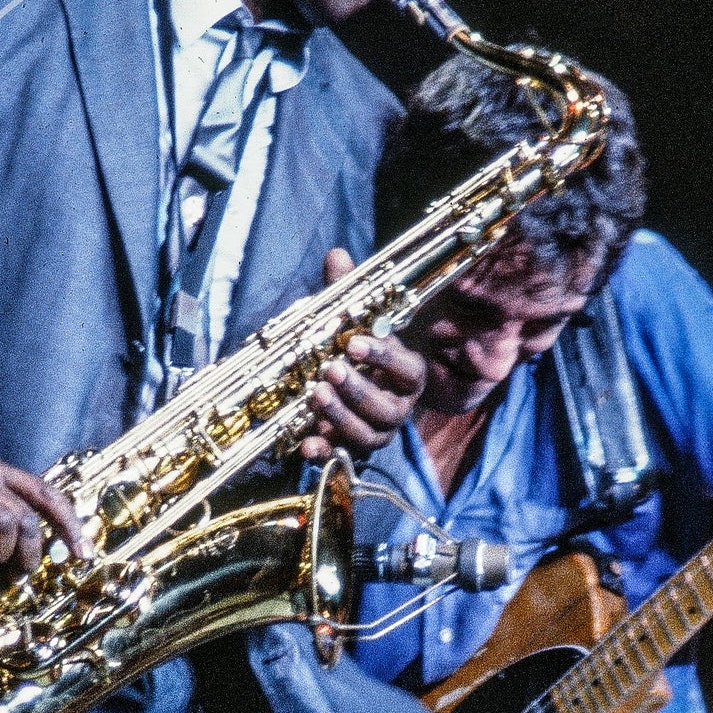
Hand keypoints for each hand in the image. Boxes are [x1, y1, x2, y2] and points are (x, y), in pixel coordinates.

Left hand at [300, 248, 425, 464]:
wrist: (357, 391)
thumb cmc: (359, 353)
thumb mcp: (354, 323)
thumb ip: (348, 294)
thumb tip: (336, 255)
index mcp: (406, 375)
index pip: (407, 369)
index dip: (383, 357)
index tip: (354, 342)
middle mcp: (397, 408)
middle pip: (387, 409)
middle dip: (358, 390)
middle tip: (330, 369)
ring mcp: (376, 433)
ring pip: (367, 435)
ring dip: (341, 417)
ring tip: (316, 395)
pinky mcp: (352, 451)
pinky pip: (341, 458)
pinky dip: (324, 453)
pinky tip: (305, 443)